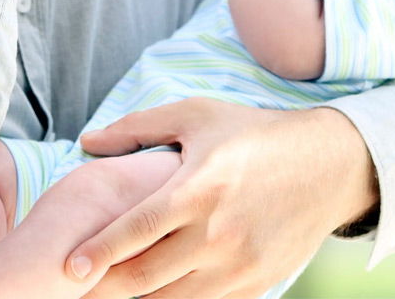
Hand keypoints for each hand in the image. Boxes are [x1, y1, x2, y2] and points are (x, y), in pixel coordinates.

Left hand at [69, 100, 378, 298]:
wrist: (326, 166)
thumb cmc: (252, 133)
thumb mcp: (196, 115)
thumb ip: (139, 127)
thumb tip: (88, 140)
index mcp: (199, 187)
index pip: (138, 228)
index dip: (100, 251)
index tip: (68, 267)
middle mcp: (218, 232)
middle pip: (147, 274)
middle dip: (106, 286)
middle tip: (76, 287)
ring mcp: (239, 264)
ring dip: (138, 298)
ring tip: (108, 292)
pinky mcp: (256, 284)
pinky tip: (153, 292)